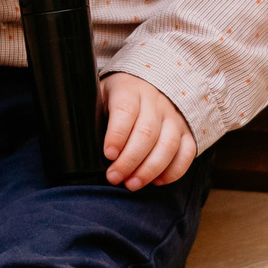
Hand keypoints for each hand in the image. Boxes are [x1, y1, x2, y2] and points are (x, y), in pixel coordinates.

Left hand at [100, 72, 195, 190]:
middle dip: (130, 160)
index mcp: (130, 90)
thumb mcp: (101, 95)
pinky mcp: (186, 131)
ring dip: (150, 169)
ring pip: (168, 145)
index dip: (117, 135)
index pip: (126, 111)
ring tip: (132, 184)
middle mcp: (155, 102)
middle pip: (147, 133)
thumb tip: (81, 142)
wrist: (146, 82)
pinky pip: (187, 153)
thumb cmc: (117, 97)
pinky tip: (156, 181)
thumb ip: (94, 114)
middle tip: (114, 177)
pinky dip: (173, 171)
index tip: (108, 154)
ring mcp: (173, 116)